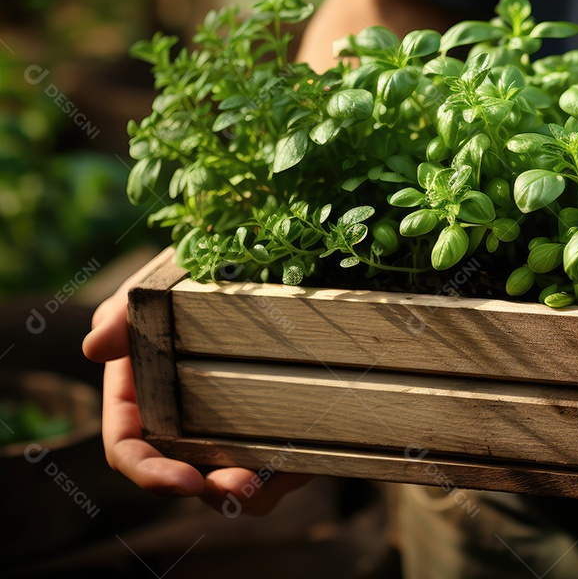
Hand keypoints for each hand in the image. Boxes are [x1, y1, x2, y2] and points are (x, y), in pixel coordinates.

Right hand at [84, 261, 312, 514]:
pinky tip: (307, 460)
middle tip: (245, 487)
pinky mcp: (265, 424)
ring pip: (233, 479)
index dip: (153, 475)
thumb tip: (93, 349)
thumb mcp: (148, 291)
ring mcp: (222, 429)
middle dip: (215, 491)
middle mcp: (178, 426)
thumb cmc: (179, 283)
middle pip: (189, 476)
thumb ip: (118, 316)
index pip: (132, 453)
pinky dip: (289, 470)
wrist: (240, 264)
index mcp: (138, 404)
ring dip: (254, 491)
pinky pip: (275, 462)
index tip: (186, 482)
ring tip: (277, 480)